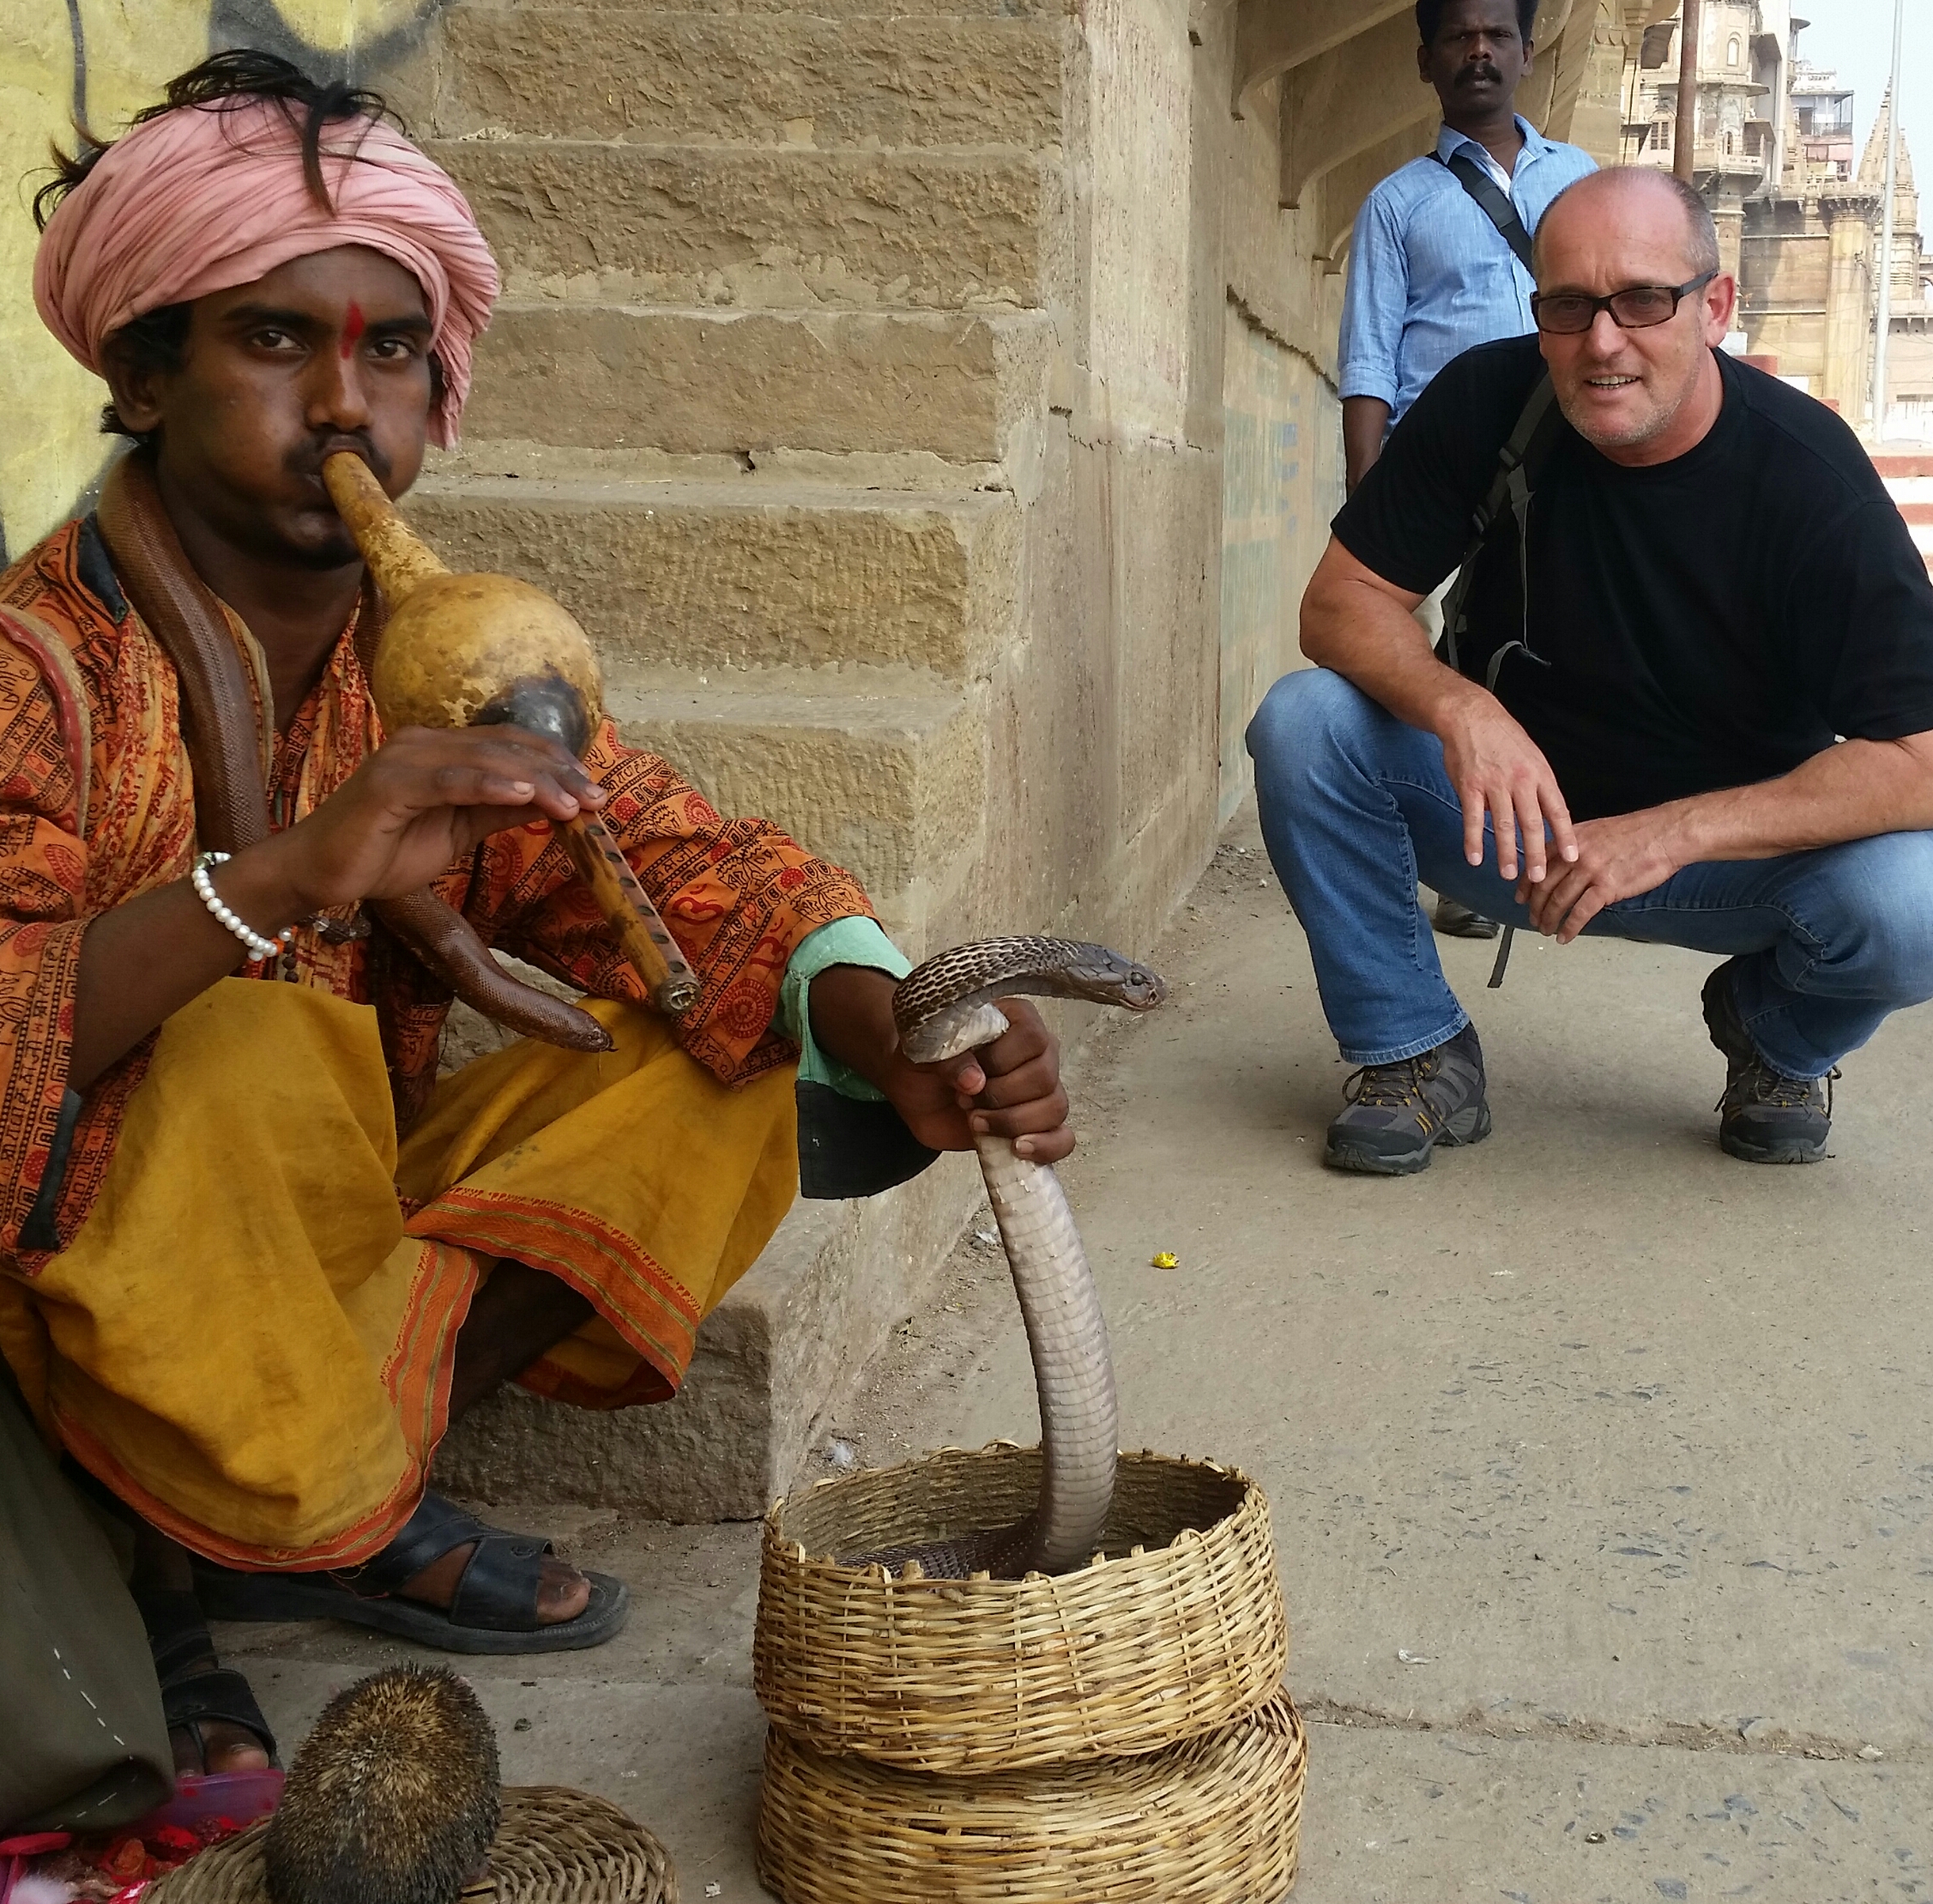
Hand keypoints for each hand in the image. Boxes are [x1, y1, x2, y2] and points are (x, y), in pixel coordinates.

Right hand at [259, 726, 604, 913]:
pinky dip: (489, 785)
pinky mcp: (389, 784)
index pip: (511, 746)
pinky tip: (524, 797)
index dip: (557, 765)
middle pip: (506, 749)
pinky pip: (450, 780)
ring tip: (573, 803)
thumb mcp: (459, 832)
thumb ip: (500, 811)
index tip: (594, 792)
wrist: (319, 873)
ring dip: (536, 782)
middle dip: (558, 774)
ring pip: (485, 760)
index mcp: (442, 751)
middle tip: (596, 799)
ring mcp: (405, 759)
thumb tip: (552, 802)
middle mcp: (425, 744)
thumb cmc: (384, 852)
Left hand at [808, 967, 1075, 1162]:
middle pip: (1045, 1077)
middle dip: (1001, 1097)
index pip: (1031, 1037)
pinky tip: (1016, 1149)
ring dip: (1012, 1122)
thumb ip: (947, 1058)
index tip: (970, 1073)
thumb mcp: (924, 1051)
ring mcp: (1042, 1090)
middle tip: (966, 1100)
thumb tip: (975, 1081)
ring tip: (976, 1122)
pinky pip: (1063, 1139)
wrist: (916, 1092)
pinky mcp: (1038, 1125)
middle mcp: (1038, 1052)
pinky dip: (1045, 1147)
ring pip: (1055, 1108)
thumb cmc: (924, 1060)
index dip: (1001, 1060)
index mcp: (1015, 1020)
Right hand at [1437, 687, 1577, 882]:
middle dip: (1536, 853)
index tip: (1571, 857)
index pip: (1557, 810)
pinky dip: (1473, 840)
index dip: (1564, 835)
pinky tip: (1475, 858)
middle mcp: (1520, 780)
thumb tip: (1540, 816)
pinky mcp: (1469, 786)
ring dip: (1506, 853)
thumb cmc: (1502, 737)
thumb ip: (1536, 786)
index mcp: (1539, 773)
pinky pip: (1472, 818)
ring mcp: (1494, 784)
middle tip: (1538, 877)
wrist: (1471, 716)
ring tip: (1509, 874)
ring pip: (1503, 825)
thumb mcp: (1530, 756)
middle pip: (1531, 823)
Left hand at [1514, 810, 1684, 940]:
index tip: (1521, 897)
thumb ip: (1577, 847)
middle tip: (1531, 919)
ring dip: (1549, 919)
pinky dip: (1569, 927)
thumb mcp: (1597, 830)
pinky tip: (1565, 936)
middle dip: (1534, 906)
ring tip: (1545, 929)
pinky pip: (1580, 912)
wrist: (1666, 834)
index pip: (1538, 864)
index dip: (1526, 885)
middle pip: (1544, 885)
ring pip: (1559, 900)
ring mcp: (1590, 871)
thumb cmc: (1638, 833)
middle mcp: (1575, 854)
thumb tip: (1565, 865)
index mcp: (1571, 840)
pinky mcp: (1607, 887)